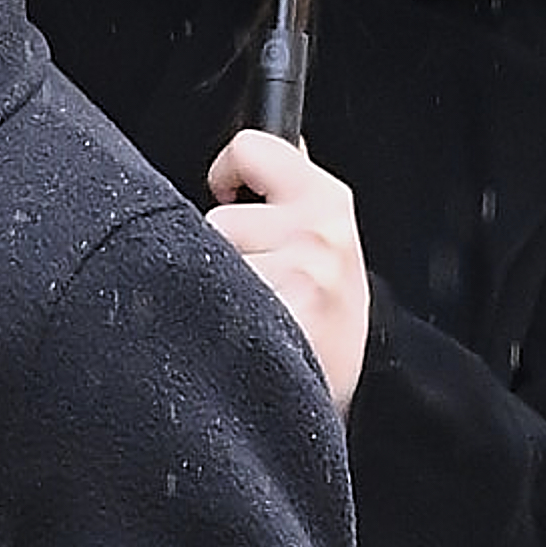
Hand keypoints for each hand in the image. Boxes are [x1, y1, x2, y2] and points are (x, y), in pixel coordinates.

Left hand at [205, 129, 368, 409]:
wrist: (340, 401)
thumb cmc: (322, 321)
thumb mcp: (323, 242)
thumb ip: (288, 192)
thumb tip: (263, 145)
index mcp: (327, 202)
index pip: (251, 147)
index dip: (227, 172)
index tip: (228, 195)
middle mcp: (318, 234)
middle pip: (217, 218)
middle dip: (219, 251)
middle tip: (251, 282)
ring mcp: (299, 277)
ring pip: (205, 262)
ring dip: (212, 291)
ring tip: (249, 316)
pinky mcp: (275, 320)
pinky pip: (206, 304)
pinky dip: (209, 324)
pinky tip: (243, 340)